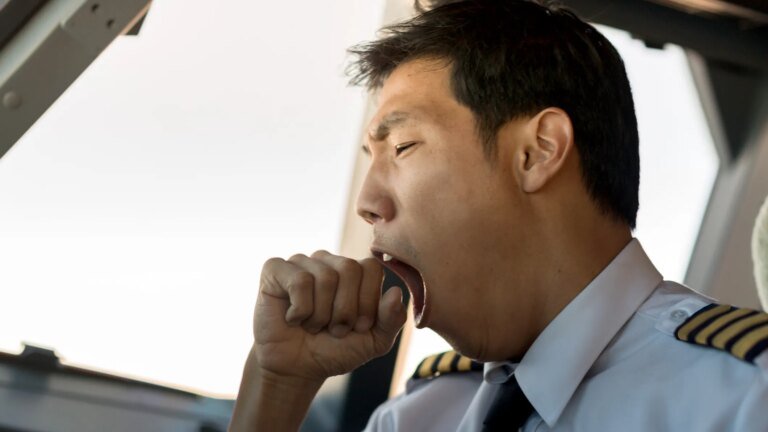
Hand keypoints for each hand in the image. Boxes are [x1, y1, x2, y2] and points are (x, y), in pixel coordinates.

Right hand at [253, 250, 406, 383]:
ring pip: (325, 277)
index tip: (357, 326)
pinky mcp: (275, 269)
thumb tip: (396, 292)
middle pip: (349, 269)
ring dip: (321, 315)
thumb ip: (392, 319)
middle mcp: (328, 261)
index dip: (367, 301)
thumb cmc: (335, 350)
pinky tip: (293, 318)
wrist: (296, 369)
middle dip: (345, 310)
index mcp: (354, 271)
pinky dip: (300, 310)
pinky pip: (298, 281)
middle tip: (333, 329)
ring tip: (312, 326)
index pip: (371, 268)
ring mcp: (301, 262)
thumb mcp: (374, 341)